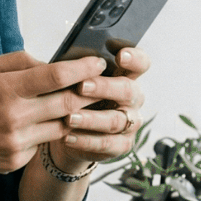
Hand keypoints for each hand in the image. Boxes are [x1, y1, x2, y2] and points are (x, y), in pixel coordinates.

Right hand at [0, 52, 107, 179]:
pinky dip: (47, 132)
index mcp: (5, 89)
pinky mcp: (16, 161)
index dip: (82, 69)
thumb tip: (50, 63)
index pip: (56, 76)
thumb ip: (17, 62)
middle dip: (90, 92)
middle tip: (102, 84)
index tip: (97, 64)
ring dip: (74, 115)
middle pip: (69, 103)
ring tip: (81, 103)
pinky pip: (42, 143)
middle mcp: (15, 117)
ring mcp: (17, 143)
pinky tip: (43, 125)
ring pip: (62, 126)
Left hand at [52, 47, 150, 172]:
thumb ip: (75, 68)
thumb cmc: (75, 95)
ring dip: (91, 119)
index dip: (134, 58)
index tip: (119, 55)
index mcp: (126, 76)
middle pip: (127, 90)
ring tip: (69, 117)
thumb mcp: (75, 78)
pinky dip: (85, 141)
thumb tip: (59, 59)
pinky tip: (67, 137)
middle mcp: (133, 98)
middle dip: (104, 87)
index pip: (140, 63)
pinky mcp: (122, 145)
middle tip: (81, 86)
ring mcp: (130, 123)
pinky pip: (106, 144)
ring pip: (115, 120)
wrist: (69, 131)